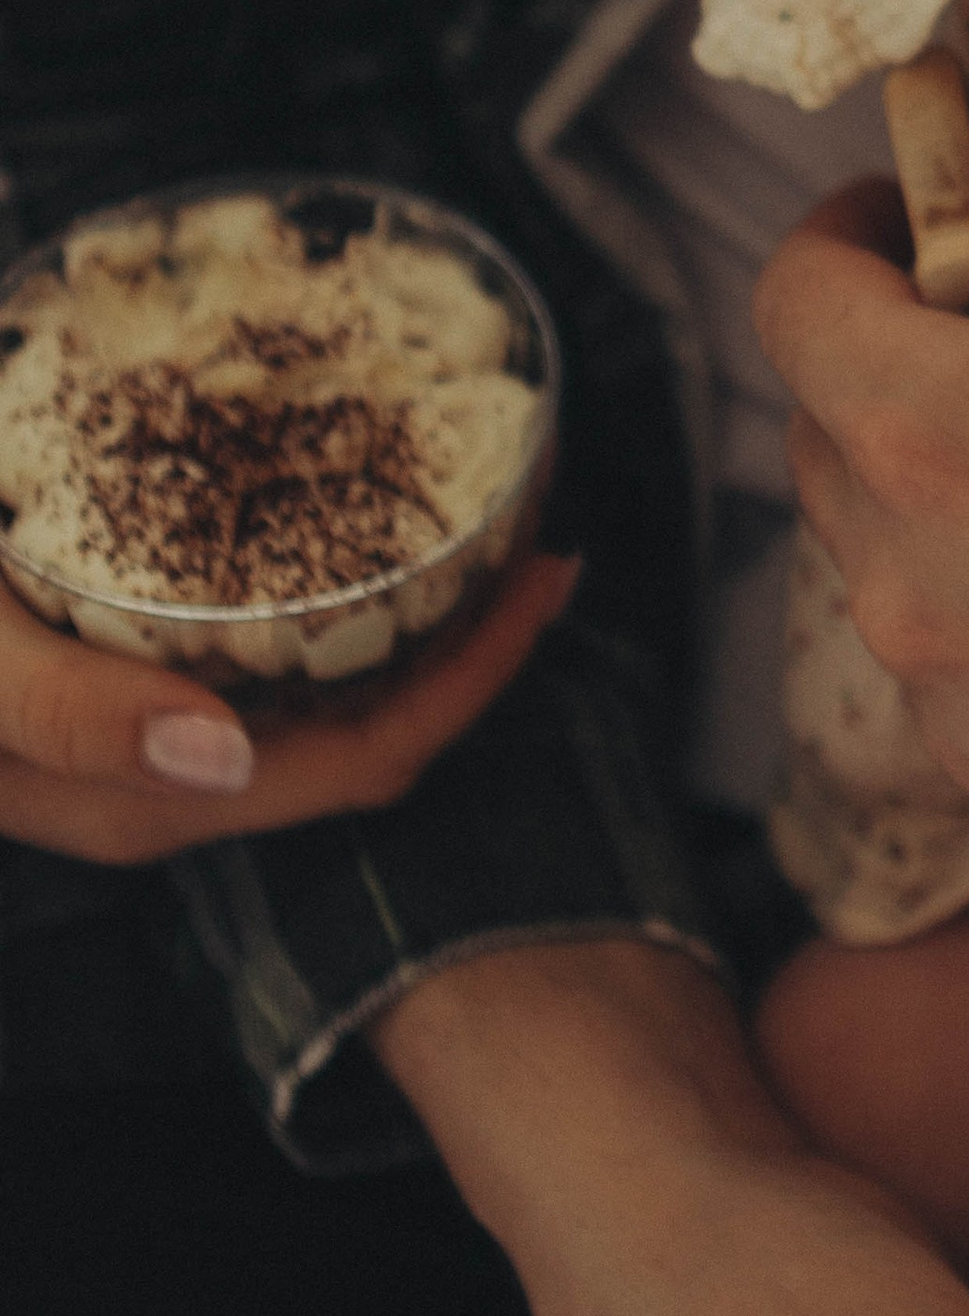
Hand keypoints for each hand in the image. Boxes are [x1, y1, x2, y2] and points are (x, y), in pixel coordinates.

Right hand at [0, 552, 577, 863]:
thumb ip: (67, 715)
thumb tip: (220, 758)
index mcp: (143, 800)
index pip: (365, 763)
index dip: (476, 680)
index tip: (554, 571)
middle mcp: (161, 791)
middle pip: (368, 741)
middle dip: (469, 648)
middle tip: (545, 523)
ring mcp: (141, 750)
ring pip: (322, 709)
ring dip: (414, 624)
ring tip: (484, 516)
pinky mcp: (119, 695)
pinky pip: (266, 672)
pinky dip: (334, 607)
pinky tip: (357, 529)